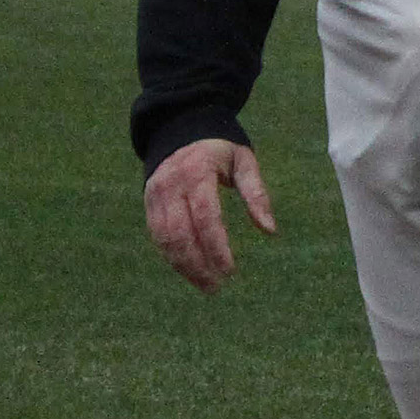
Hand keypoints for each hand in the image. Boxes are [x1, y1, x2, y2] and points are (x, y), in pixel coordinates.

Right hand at [144, 138, 275, 293]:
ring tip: (206, 286)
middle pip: (180, 234)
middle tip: (216, 287)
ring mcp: (156, 195)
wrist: (179, 131)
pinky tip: (190, 271)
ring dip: (184, 267)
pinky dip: (173, 257)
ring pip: (165, 239)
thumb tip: (270, 231)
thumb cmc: (219, 150)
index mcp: (197, 172)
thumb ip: (257, 194)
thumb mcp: (244, 162)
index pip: (205, 217)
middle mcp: (171, 185)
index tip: (230, 271)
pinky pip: (158, 236)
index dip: (216, 247)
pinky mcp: (148, 204)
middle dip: (198, 265)